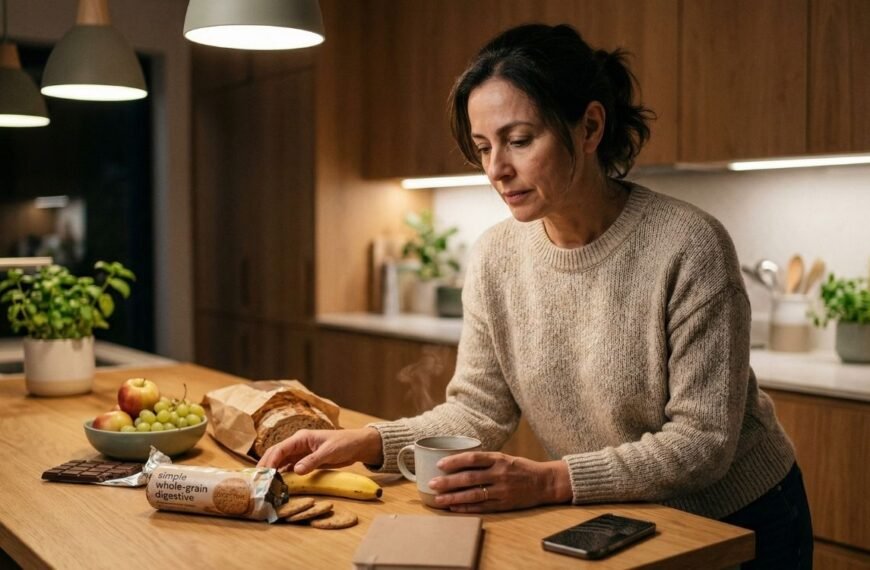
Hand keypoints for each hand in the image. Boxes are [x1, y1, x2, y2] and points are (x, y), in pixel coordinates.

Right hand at [256, 427, 383, 474]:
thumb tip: (296, 471)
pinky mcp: (305, 461)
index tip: (263, 474)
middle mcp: (297, 445)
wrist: (357, 445)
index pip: (280, 448)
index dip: (270, 461)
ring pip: (281, 462)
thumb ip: (312, 460)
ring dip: (273, 472)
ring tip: (264, 485)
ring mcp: (300, 453)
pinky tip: (278, 484)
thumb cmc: (344, 443)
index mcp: (301, 438)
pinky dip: (283, 475)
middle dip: (266, 466)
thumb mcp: (329, 452)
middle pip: (276, 454)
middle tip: (257, 481)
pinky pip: (290, 468)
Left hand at [426, 452, 572, 512]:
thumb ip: (485, 460)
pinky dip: (466, 508)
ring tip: (438, 499)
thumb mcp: (505, 458)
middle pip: (469, 478)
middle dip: (448, 481)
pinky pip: (482, 507)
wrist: (544, 482)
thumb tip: (458, 461)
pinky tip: (454, 508)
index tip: (439, 464)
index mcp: (499, 459)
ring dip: (453, 497)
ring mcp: (502, 491)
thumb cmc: (521, 468)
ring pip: (473, 495)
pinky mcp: (504, 504)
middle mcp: (499, 474)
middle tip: (432, 484)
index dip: (455, 461)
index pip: (473, 458)